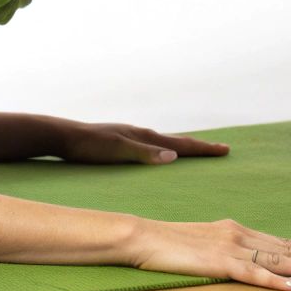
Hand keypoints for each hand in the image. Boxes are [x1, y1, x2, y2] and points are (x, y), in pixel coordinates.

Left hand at [55, 120, 231, 164]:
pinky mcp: (121, 142)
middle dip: (200, 146)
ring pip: (165, 142)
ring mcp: (131, 136)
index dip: (203, 148)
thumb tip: (174, 156)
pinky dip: (164, 149)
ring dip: (183, 146)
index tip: (225, 150)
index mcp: (144, 136)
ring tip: (195, 150)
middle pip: (177, 140)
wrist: (64, 137)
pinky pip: (152, 145)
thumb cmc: (89, 146)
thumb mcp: (118, 150)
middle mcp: (141, 134)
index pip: (181, 144)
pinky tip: (159, 153)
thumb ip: (144, 153)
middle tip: (220, 149)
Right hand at [130, 218, 290, 290]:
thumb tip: (242, 259)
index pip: (281, 242)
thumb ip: (225, 248)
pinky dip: (276, 282)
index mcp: (236, 230)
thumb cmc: (167, 242)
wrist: (140, 235)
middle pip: (288, 248)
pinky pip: (253, 274)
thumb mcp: (203, 241)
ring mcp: (230, 248)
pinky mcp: (218, 263)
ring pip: (279, 259)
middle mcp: (239, 234)